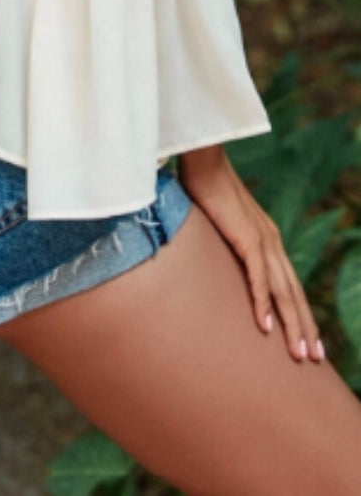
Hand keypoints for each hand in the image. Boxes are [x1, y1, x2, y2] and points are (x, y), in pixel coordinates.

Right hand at [177, 147, 324, 366]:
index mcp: (268, 239)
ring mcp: (262, 240)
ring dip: (292, 324)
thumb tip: (219, 256)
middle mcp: (272, 242)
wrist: (204, 160)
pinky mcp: (246, 237)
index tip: (309, 339)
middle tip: (314, 358)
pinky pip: (257, 276)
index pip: (290, 284)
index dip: (301, 312)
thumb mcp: (223, 222)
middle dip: (305, 327)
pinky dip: (263, 302)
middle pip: (294, 293)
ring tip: (299, 353)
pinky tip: (266, 326)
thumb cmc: (207, 187)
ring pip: (283, 291)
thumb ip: (226, 241)